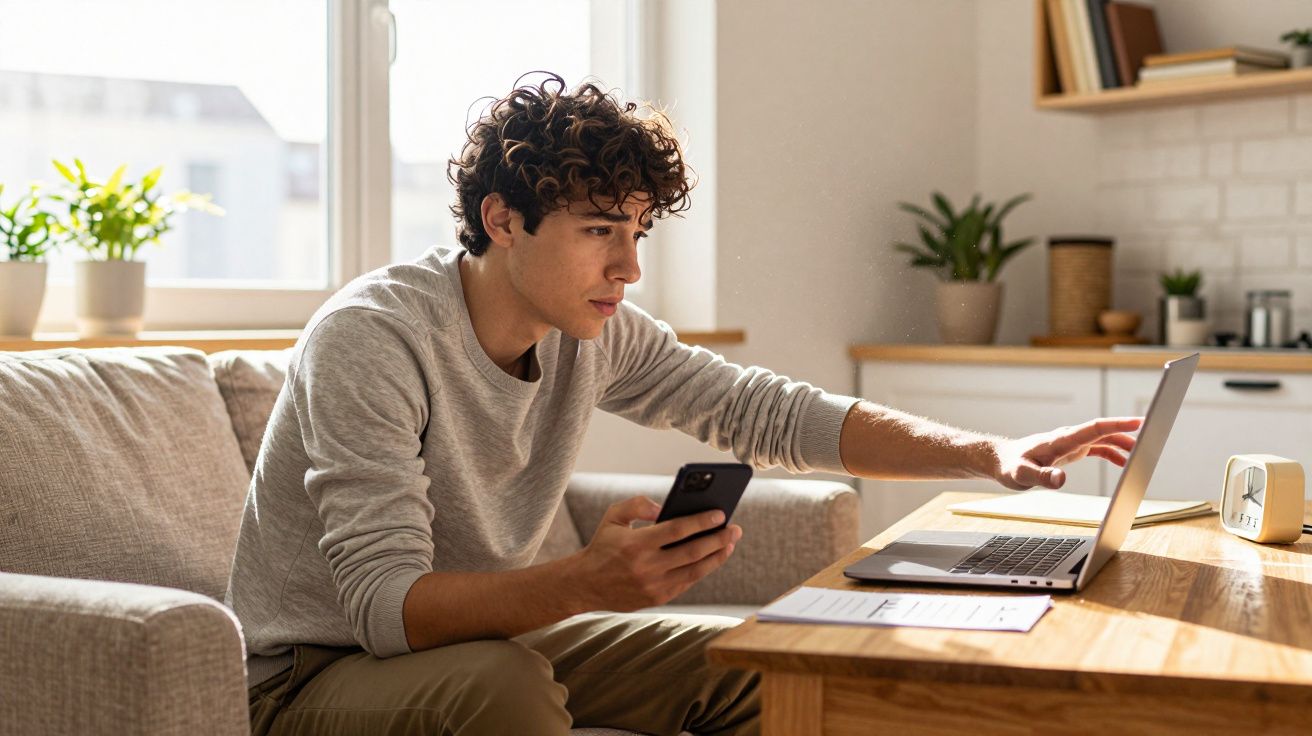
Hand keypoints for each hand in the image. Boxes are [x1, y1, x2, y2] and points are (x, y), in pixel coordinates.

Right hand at [568, 496, 741, 611]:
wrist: (585, 584)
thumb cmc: (603, 545)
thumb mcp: (613, 517)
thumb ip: (638, 504)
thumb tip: (664, 508)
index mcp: (636, 544)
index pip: (677, 530)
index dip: (701, 521)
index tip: (721, 514)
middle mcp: (647, 567)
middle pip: (693, 552)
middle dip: (718, 539)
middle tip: (735, 529)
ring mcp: (654, 586)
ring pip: (695, 571)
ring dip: (717, 556)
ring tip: (731, 543)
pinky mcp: (658, 598)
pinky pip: (687, 582)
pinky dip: (703, 569)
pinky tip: (714, 557)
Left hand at [992, 417, 1142, 490]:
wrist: (1001, 459)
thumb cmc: (1010, 467)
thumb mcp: (1022, 475)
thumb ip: (1042, 477)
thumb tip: (1061, 480)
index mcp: (1061, 440)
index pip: (1094, 428)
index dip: (1117, 424)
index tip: (1138, 422)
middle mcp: (1068, 437)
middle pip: (1103, 430)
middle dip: (1128, 431)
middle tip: (1153, 434)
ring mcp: (1071, 442)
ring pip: (1102, 438)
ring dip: (1123, 443)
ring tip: (1143, 454)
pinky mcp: (1070, 449)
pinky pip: (1096, 447)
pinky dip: (1112, 453)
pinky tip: (1124, 462)